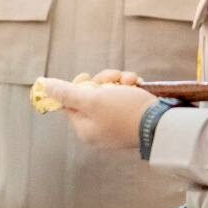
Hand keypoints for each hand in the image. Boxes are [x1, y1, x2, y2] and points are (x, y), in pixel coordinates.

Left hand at [37, 71, 156, 149]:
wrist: (163, 123)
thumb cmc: (125, 112)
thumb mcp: (92, 99)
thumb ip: (66, 93)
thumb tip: (44, 86)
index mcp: (84, 129)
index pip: (70, 103)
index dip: (78, 86)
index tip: (88, 77)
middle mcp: (98, 130)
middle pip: (90, 96)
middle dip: (103, 81)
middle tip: (114, 78)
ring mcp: (116, 125)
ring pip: (109, 94)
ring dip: (119, 81)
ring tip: (130, 80)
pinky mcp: (131, 120)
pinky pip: (124, 99)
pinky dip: (130, 89)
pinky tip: (138, 84)